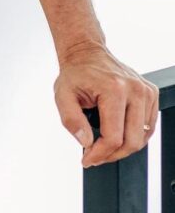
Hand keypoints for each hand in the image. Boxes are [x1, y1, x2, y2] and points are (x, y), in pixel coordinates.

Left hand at [54, 42, 158, 166]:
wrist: (86, 53)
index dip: (99, 154)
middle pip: (131, 141)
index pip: (113, 137)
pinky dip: (134, 135)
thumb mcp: (62, 94)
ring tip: (104, 145)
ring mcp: (146, 91)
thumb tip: (86, 142)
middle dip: (111, 155)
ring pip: (142, 137)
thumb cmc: (76, 73)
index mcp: (114, 89)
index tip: (87, 159)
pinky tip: (118, 133)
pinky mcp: (151, 93)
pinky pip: (147, 126)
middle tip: (95, 155)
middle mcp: (134, 89)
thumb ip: (71, 120)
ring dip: (123, 147)